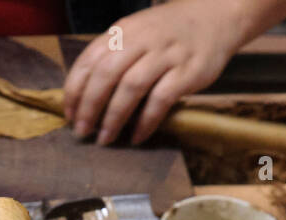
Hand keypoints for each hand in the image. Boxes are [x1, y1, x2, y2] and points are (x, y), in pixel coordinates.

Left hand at [63, 0, 246, 145]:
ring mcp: (166, 54)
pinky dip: (146, 121)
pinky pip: (161, 99)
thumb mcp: (136, 33)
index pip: (89, 60)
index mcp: (122, 31)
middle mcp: (142, 40)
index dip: (75, 90)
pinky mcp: (188, 71)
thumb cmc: (168, 32)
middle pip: (106, 74)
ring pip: (131, 86)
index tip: (70, 115)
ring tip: (105, 138)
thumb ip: (113, 56)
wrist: (215, 16)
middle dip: (89, 106)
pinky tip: (137, 137)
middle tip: (82, 132)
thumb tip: (84, 96)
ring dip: (114, 117)